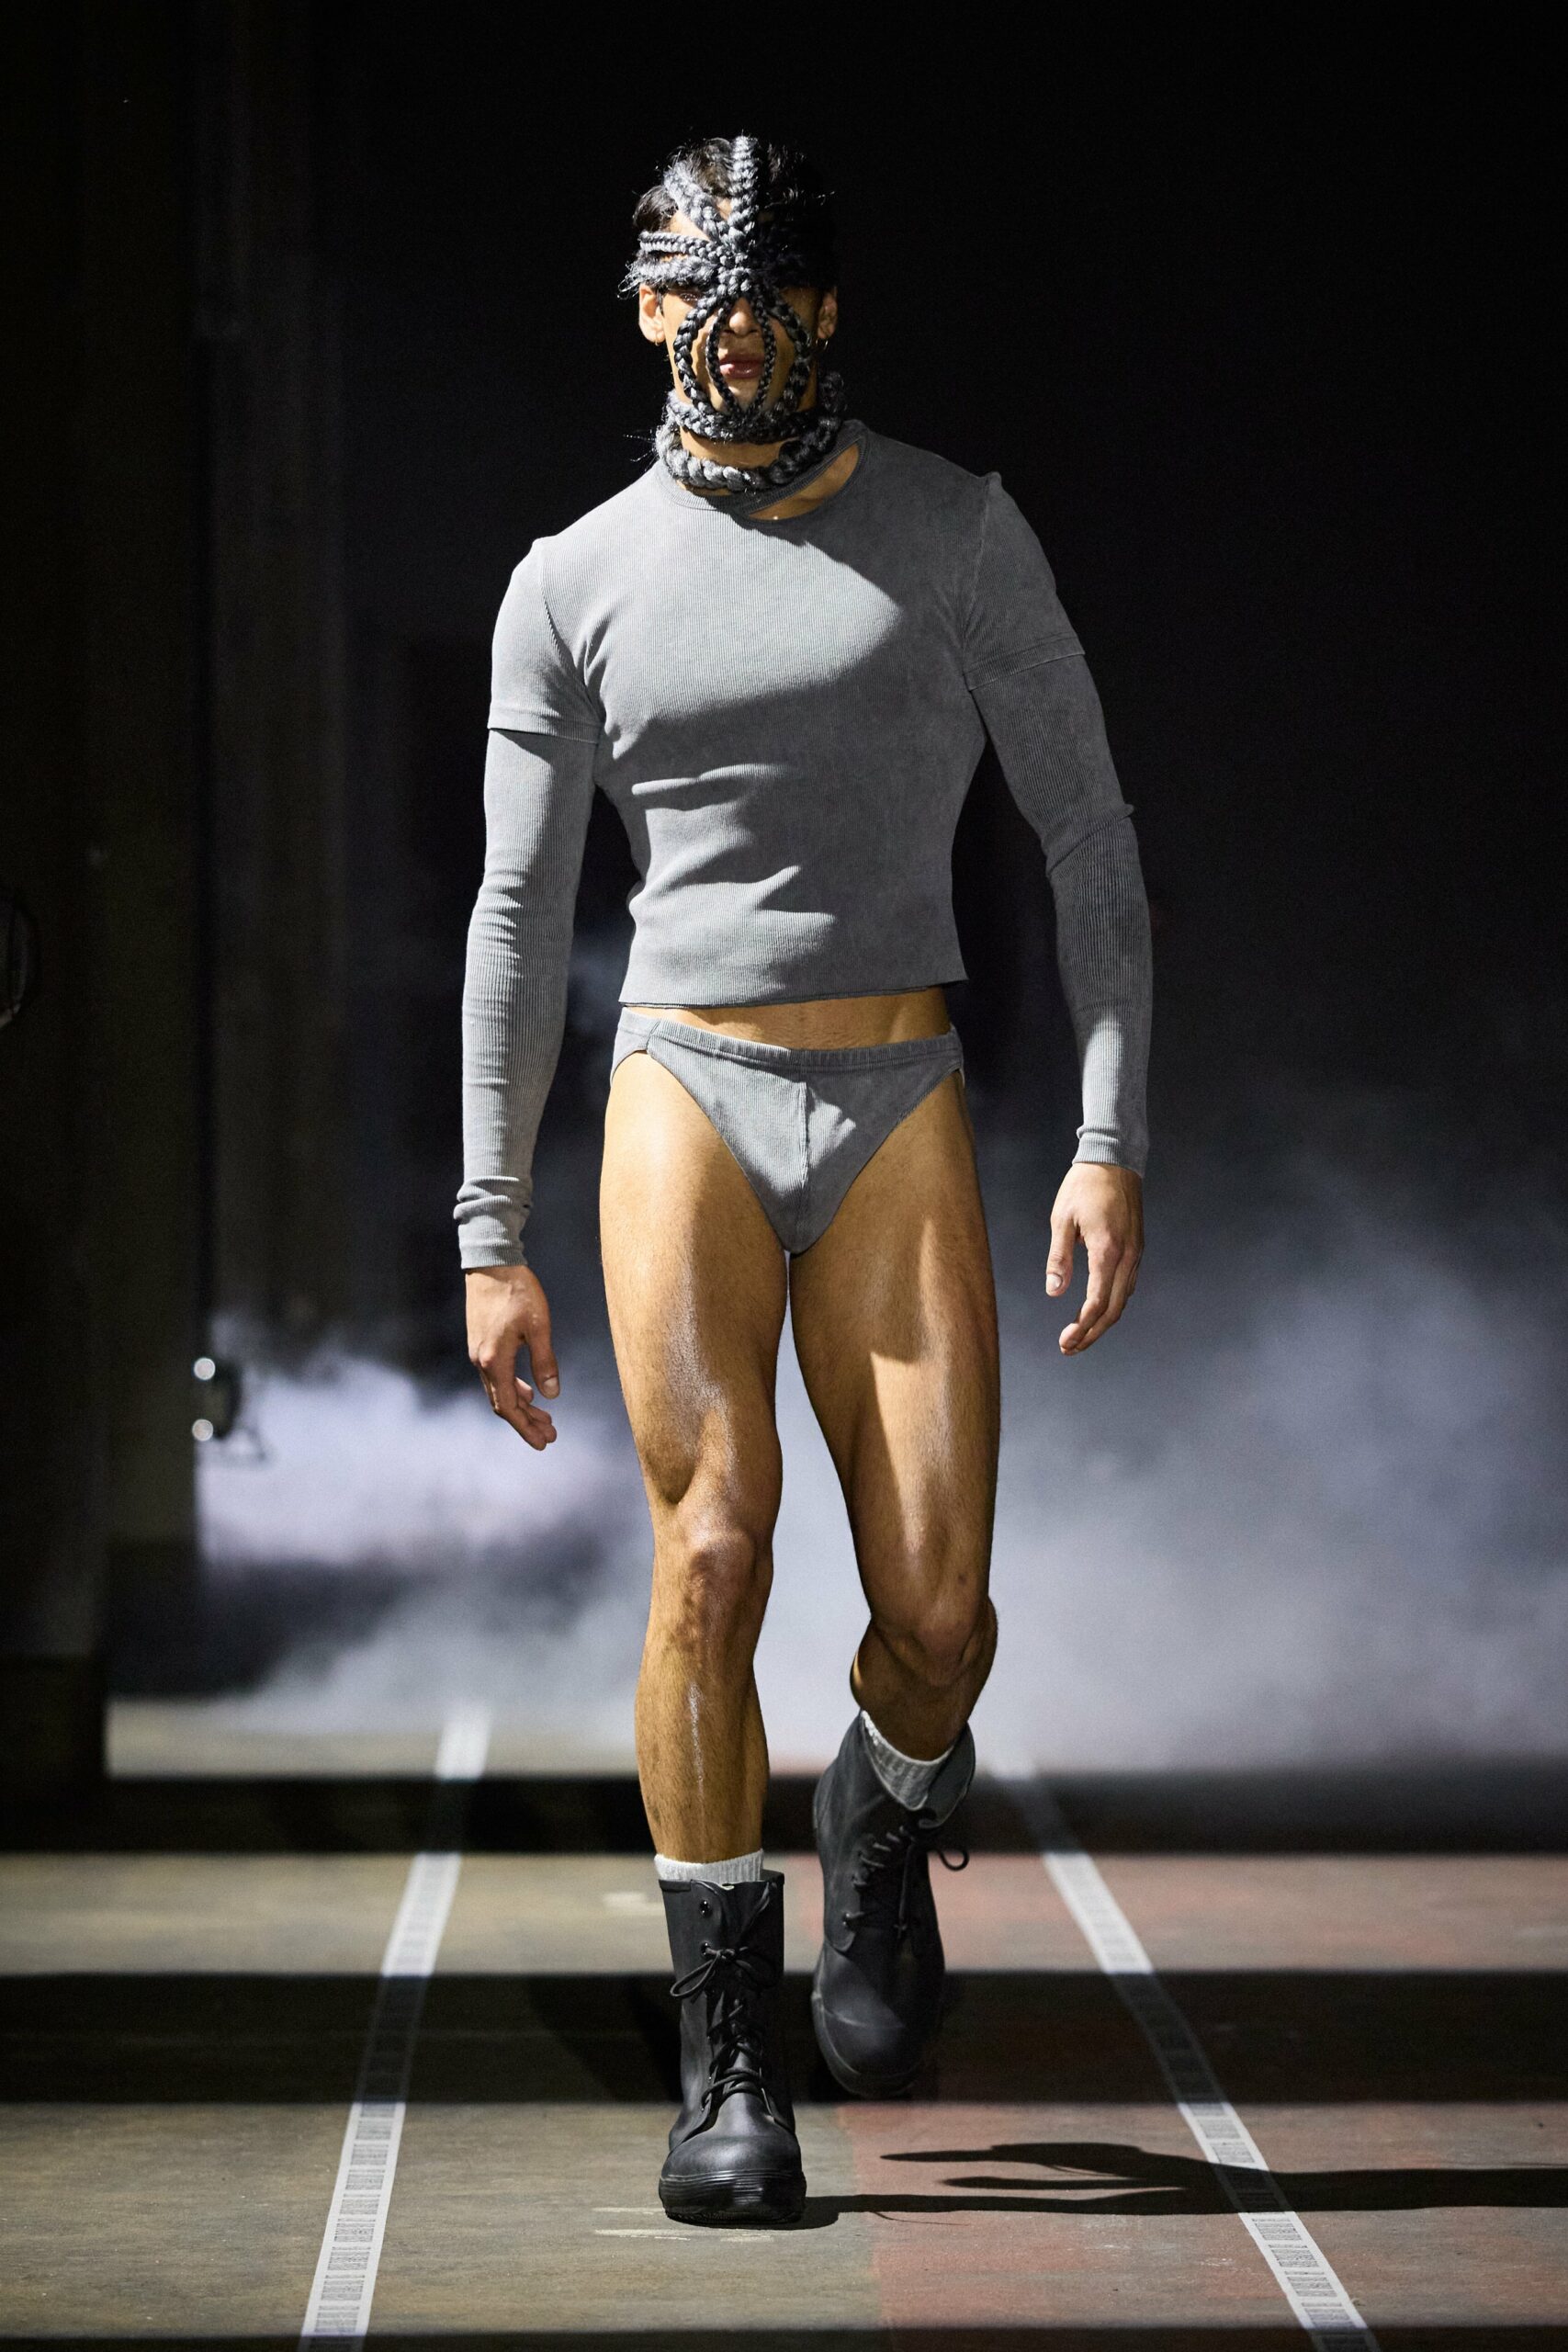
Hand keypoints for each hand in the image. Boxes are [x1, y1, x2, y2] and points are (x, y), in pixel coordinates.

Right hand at [465, 1263, 560, 1448]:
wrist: (490, 1262)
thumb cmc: (517, 1291)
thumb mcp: (539, 1327)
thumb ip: (545, 1362)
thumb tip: (552, 1394)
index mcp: (494, 1361)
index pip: (509, 1407)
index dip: (526, 1428)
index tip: (544, 1442)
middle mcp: (481, 1361)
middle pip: (503, 1403)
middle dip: (527, 1422)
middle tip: (550, 1435)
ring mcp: (478, 1352)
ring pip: (499, 1390)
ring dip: (521, 1406)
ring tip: (544, 1417)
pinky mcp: (480, 1343)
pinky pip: (496, 1376)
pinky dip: (513, 1388)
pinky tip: (529, 1391)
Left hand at [1046, 1163, 1143, 1355]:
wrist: (1115, 1159)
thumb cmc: (1084, 1186)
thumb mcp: (1061, 1219)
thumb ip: (1059, 1258)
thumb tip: (1054, 1292)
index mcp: (1107, 1250)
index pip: (1097, 1302)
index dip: (1082, 1327)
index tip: (1065, 1342)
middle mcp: (1127, 1256)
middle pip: (1114, 1309)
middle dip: (1092, 1334)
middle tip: (1069, 1348)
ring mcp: (1136, 1253)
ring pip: (1123, 1299)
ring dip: (1103, 1321)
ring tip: (1079, 1335)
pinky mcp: (1137, 1248)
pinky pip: (1127, 1285)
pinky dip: (1112, 1303)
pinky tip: (1096, 1309)